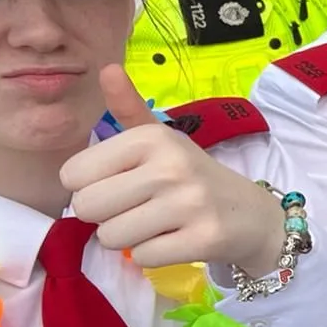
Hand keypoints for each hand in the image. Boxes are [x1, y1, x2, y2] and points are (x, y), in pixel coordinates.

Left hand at [59, 67, 286, 275]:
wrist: (252, 214)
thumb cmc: (194, 176)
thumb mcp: (163, 140)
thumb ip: (129, 108)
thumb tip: (106, 68)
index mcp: (152, 138)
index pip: (73, 174)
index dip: (89, 187)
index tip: (120, 185)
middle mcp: (171, 166)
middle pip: (88, 208)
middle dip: (105, 217)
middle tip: (137, 210)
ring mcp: (190, 203)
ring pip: (111, 237)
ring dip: (127, 239)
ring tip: (155, 225)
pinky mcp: (204, 238)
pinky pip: (143, 258)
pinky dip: (152, 255)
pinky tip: (174, 240)